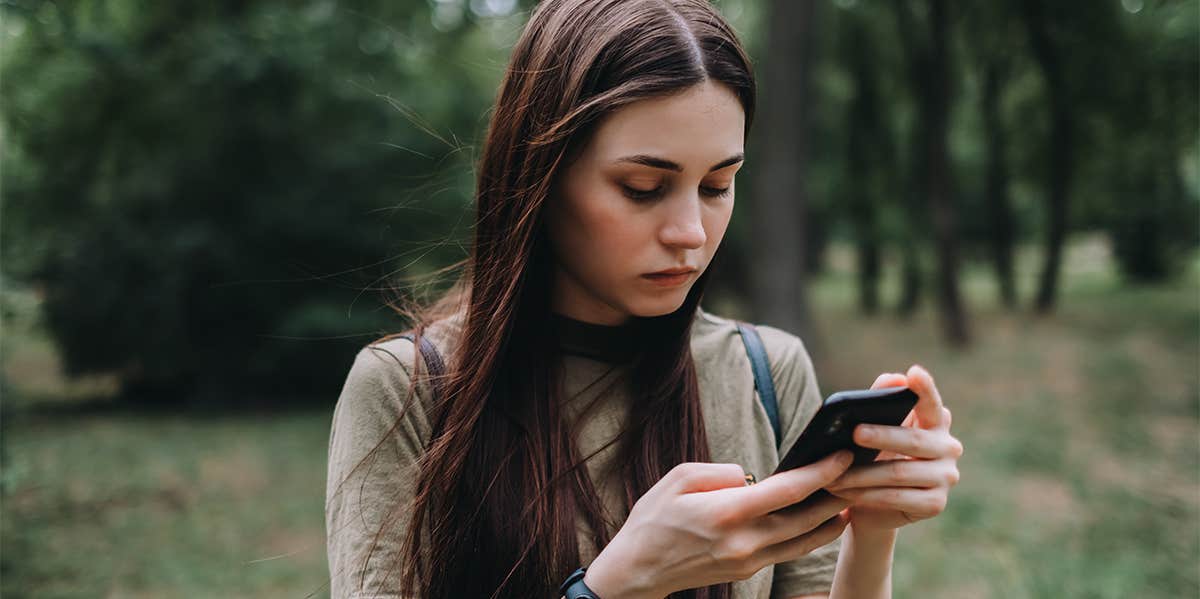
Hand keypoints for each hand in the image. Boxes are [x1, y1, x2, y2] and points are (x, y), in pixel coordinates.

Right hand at [583, 451, 856, 598]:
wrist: (638, 569)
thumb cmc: (654, 518)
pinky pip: (790, 551)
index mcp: (727, 513)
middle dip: (837, 493)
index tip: (841, 455)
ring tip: (852, 495)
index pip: (787, 491)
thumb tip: (752, 475)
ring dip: (831, 518)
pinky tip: (824, 519)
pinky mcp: (748, 569)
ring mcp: (748, 560)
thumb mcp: (678, 479)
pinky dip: (811, 534)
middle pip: (806, 518)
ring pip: (804, 540)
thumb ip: (721, 471)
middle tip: (861, 471)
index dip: (819, 472)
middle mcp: (744, 541)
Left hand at [824, 364, 962, 532]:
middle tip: (855, 433)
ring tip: (832, 473)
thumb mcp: (874, 430)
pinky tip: (844, 492)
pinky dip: (865, 494)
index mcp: (936, 423)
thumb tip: (893, 378)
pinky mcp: (936, 504)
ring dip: (861, 474)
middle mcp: (949, 448)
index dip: (925, 388)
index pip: (931, 403)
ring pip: (898, 472)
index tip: (913, 372)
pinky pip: (895, 497)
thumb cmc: (874, 458)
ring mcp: (946, 477)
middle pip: (914, 440)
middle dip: (882, 435)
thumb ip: (883, 403)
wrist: (873, 507)